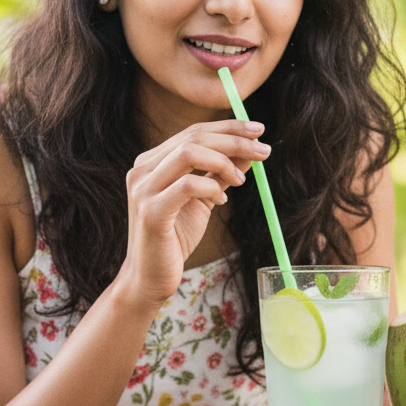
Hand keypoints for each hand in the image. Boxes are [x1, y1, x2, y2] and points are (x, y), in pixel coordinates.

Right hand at [114, 119, 269, 310]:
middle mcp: (142, 169)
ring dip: (224, 161)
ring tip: (240, 180)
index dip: (228, 127)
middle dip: (234, 140)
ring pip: (189, 153)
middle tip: (263, 150)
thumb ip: (221, 173)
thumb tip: (251, 151)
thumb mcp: (204, 199)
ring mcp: (143, 188)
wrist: (149, 277)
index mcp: (152, 161)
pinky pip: (187, 185)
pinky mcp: (151, 211)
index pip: (193, 131)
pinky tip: (220, 200)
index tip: (258, 130)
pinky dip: (211, 187)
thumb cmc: (175, 237)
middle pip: (194, 137)